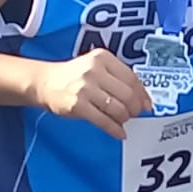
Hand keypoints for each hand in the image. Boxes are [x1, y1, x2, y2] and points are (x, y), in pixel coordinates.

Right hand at [31, 49, 151, 138]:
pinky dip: (115, 129)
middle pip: (127, 94)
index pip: (132, 78)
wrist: (45, 82)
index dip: (143, 94)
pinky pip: (104, 121)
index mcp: (103, 58)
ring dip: (125, 118)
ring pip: (117, 108)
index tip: (147, 104)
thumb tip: (143, 98)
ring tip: (124, 120)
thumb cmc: (75, 76)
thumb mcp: (97, 67)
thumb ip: (118, 77)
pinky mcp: (78, 105)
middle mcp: (95, 70)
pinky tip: (119, 133)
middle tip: (135, 114)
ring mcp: (85, 88)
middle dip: (135, 108)